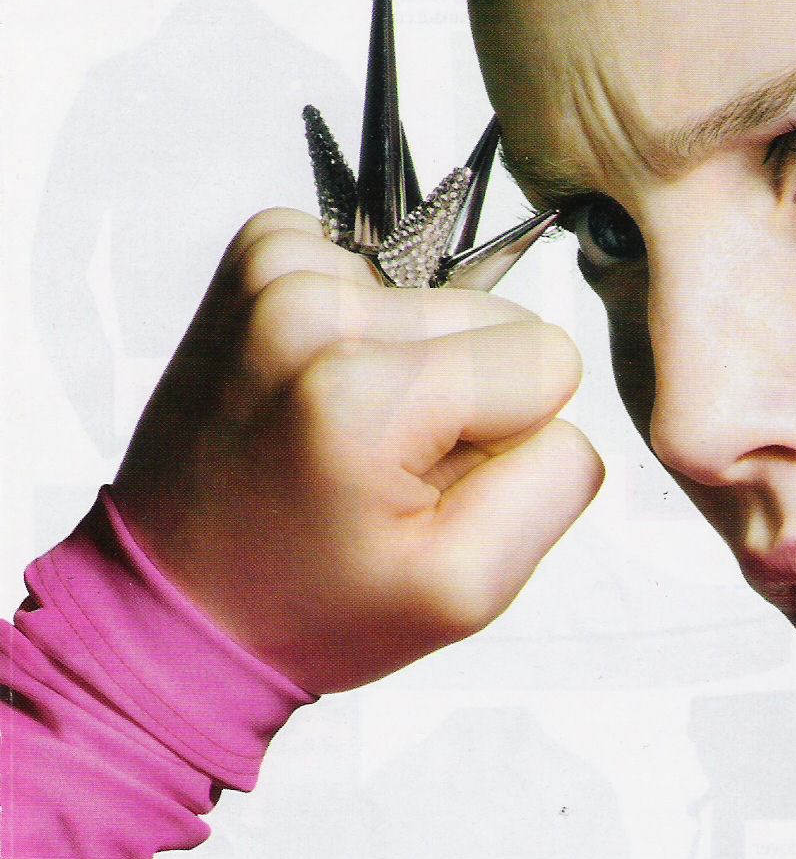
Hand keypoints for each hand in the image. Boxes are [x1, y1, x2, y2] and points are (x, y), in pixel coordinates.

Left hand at [112, 210, 602, 693]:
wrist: (174, 602)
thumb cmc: (313, 604)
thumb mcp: (467, 591)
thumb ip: (557, 482)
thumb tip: (558, 403)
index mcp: (366, 391)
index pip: (548, 359)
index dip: (511, 436)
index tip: (430, 485)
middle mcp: (311, 306)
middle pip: (495, 318)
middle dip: (461, 397)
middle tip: (382, 470)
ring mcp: (274, 270)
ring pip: (441, 296)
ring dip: (412, 364)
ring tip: (342, 438)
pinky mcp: (258, 254)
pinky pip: (377, 269)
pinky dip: (363, 329)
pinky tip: (318, 393)